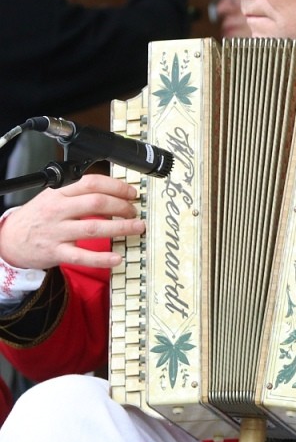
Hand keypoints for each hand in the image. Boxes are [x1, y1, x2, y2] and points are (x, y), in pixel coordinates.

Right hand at [0, 174, 143, 270]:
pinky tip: (117, 258)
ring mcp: (57, 232)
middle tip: (134, 211)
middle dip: (122, 206)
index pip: (91, 183)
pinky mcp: (56, 252)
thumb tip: (111, 189)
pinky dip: (101, 258)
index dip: (116, 186)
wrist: (9, 241)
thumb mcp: (52, 197)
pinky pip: (82, 256)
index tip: (131, 193)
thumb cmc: (37, 218)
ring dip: (121, 227)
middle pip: (96, 203)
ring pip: (94, 228)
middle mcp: (58, 210)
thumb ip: (77, 192)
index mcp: (58, 193)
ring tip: (137, 227)